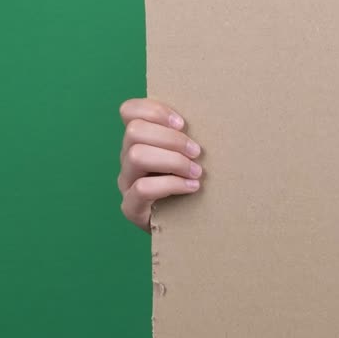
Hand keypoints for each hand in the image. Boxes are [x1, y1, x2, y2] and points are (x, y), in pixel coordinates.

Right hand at [117, 98, 203, 232]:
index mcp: (140, 140)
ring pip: (136, 156)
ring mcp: (126, 182)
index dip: (154, 110)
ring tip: (197, 172)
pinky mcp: (131, 207)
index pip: (129, 110)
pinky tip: (192, 188)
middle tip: (197, 152)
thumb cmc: (193, 182)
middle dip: (171, 138)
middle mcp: (127, 158)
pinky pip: (143, 188)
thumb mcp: (190, 155)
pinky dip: (172, 184)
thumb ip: (189, 136)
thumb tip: (212, 117)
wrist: (189, 227)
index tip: (183, 123)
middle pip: (134, 130)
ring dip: (173, 160)